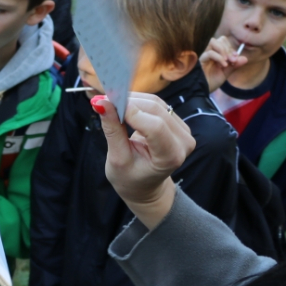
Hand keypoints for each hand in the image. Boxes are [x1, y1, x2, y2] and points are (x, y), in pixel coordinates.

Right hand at [96, 93, 195, 230]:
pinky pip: (158, 104)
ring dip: (131, 100)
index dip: (130, 111)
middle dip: (128, 102)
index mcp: (170, 157)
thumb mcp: (117, 159)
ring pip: (155, 103)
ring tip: (112, 107)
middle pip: (155, 110)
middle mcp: (183, 142)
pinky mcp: (178, 123)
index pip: (154, 126)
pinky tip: (125, 110)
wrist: (145, 185)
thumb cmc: (130, 178)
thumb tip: (101, 103)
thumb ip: (112, 130)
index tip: (106, 103)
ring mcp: (184, 131)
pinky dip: (138, 103)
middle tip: (104, 102)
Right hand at [199, 35, 248, 91]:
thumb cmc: (209, 83)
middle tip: (233, 60)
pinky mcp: (198, 60)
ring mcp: (202, 55)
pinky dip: (219, 57)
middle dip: (228, 48)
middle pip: (219, 39)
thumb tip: (245, 58)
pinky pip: (210, 53)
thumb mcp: (224, 74)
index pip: (223, 42)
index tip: (236, 57)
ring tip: (227, 61)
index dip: (231, 47)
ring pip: (213, 41)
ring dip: (223, 50)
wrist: (199, 92)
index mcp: (214, 54)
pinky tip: (223, 65)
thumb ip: (233, 66)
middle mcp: (207, 52)